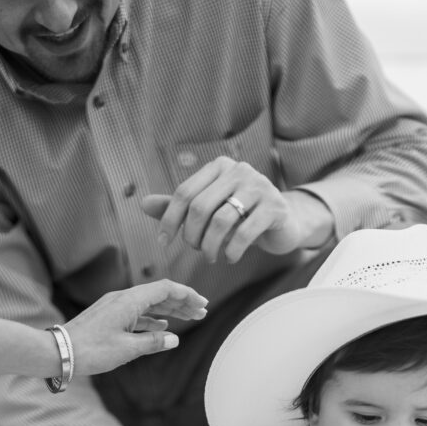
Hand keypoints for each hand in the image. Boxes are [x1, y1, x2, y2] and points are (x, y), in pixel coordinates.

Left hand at [67, 280, 206, 376]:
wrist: (60, 352)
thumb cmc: (92, 350)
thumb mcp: (127, 349)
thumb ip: (153, 343)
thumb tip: (174, 339)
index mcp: (130, 301)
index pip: (165, 289)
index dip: (186, 295)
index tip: (202, 304)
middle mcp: (123, 299)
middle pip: (159, 294)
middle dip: (182, 302)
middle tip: (202, 312)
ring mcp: (115, 307)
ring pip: (149, 304)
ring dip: (170, 311)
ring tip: (188, 319)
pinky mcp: (109, 317)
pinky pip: (137, 313)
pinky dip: (153, 319)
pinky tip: (162, 328)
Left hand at [142, 157, 333, 263]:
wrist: (284, 222)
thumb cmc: (241, 215)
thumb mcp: (210, 208)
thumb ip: (180, 206)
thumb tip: (142, 203)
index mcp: (219, 167)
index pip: (185, 192)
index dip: (169, 219)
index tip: (163, 242)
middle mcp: (239, 170)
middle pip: (201, 207)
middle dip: (192, 235)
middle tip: (196, 251)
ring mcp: (259, 187)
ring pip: (221, 221)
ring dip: (210, 246)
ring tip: (211, 257)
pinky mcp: (275, 208)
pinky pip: (244, 234)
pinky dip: (232, 251)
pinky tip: (230, 258)